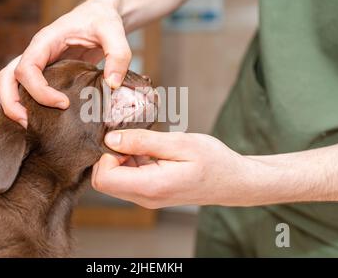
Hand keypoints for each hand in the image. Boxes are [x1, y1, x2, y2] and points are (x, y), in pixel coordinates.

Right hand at [0, 0, 131, 127]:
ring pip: (9, 84)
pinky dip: (24, 104)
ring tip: (29, 127)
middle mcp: (36, 52)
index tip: (63, 104)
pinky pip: (24, 88)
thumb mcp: (114, 31)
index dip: (39, 90)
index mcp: (46, 41)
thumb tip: (112, 84)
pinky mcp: (45, 72)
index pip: (27, 68)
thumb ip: (118, 55)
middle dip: (11, 103)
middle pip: (6, 77)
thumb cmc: (103, 19)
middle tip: (29, 125)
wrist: (100, 13)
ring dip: (12, 106)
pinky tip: (38, 120)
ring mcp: (38, 62)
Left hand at [92, 129, 261, 208]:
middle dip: (112, 156)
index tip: (127, 140)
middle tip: (136, 140)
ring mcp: (147, 199)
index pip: (103, 178)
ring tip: (149, 145)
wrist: (233, 181)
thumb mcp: (180, 143)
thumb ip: (143, 141)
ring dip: (122, 158)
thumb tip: (111, 139)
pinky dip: (131, 163)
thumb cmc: (213, 161)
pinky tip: (151, 152)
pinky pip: (127, 179)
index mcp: (151, 187)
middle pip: (103, 181)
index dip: (107, 155)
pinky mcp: (150, 194)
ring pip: (114, 180)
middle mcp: (144, 198)